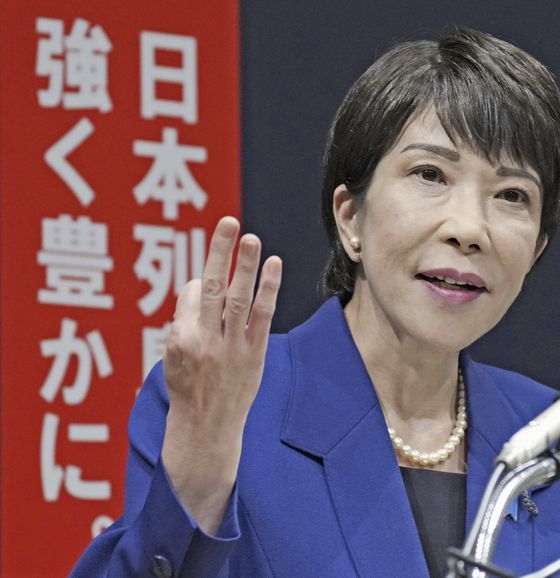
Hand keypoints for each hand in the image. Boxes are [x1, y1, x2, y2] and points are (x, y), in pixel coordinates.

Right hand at [160, 216, 281, 533]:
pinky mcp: (255, 354)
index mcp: (179, 338)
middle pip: (212, 287)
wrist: (206, 429)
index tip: (205, 284)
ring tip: (252, 238)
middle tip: (229, 222)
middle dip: (220, 252)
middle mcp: (205, 340)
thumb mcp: (171, 355)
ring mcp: (232, 347)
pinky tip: (274, 264)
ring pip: (239, 298)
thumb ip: (184, 319)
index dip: (200, 284)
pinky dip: (269, 289)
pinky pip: (263, 316)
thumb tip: (202, 283)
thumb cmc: (187, 385)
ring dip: (247, 266)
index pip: (192, 294)